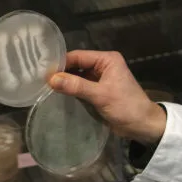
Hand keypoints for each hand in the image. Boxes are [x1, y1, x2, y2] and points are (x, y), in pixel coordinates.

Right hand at [48, 50, 166, 144]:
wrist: (142, 125)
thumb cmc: (125, 106)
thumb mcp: (100, 95)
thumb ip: (76, 86)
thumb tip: (51, 79)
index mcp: (107, 59)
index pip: (78, 56)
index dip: (61, 63)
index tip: (42, 72)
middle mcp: (103, 65)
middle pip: (76, 65)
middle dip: (61, 72)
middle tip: (39, 80)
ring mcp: (100, 78)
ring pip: (77, 76)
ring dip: (65, 82)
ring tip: (44, 88)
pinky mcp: (98, 91)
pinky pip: (81, 87)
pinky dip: (71, 90)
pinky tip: (57, 95)